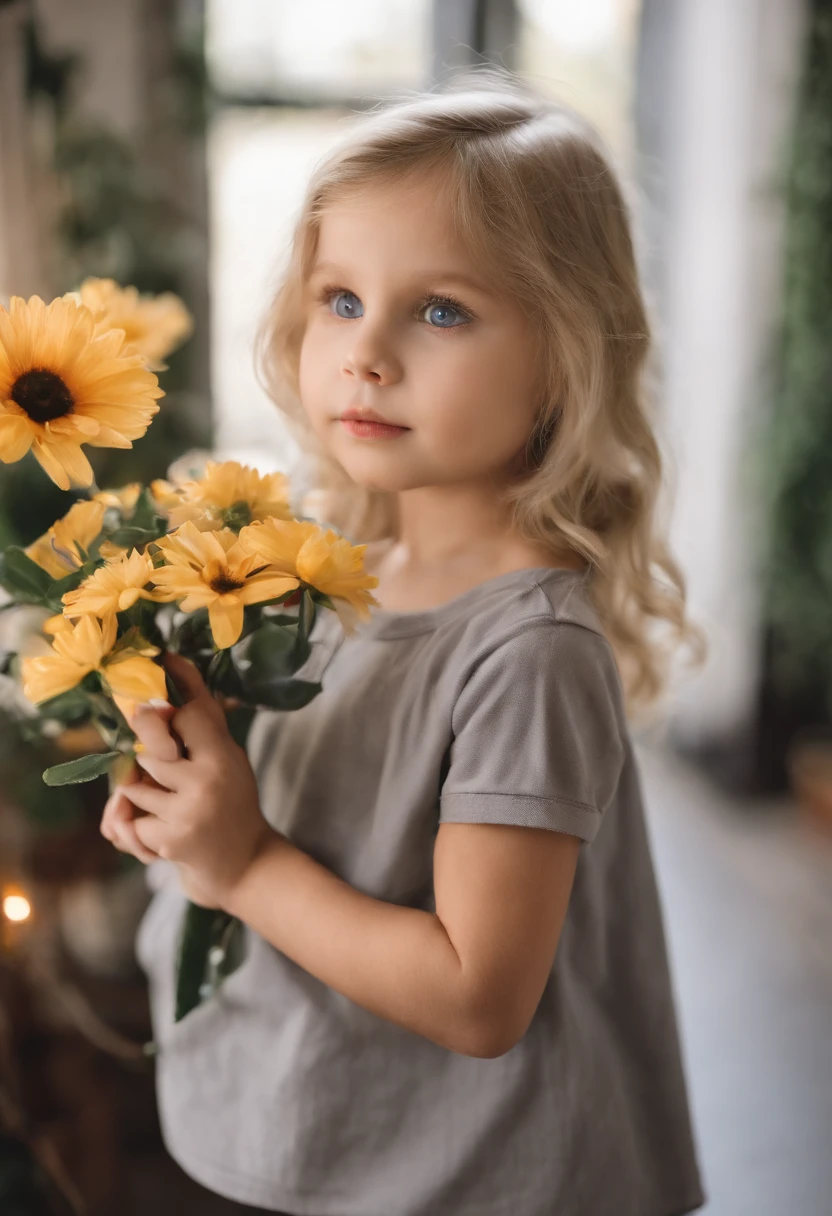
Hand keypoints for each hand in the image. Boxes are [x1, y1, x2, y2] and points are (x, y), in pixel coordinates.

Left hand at [108, 652, 273, 908]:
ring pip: (133, 785)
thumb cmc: (232, 808)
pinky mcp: (171, 840)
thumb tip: (172, 688)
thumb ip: (203, 735)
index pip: (194, 711)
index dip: (178, 682)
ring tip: (166, 808)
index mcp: (224, 755)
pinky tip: (166, 838)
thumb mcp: (228, 764)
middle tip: (145, 735)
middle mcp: (208, 777)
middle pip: (150, 742)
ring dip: (140, 797)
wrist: (247, 867)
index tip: (164, 657)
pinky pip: (131, 822)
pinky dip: (140, 832)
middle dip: (142, 739)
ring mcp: (189, 809)